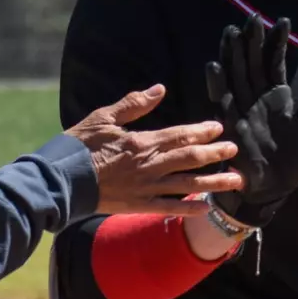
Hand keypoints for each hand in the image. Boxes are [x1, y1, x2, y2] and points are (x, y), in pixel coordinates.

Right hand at [67, 85, 242, 215]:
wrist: (61, 180)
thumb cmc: (79, 146)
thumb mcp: (104, 117)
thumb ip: (133, 104)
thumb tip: (159, 90)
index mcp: (142, 142)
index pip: (180, 136)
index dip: (202, 133)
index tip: (218, 129)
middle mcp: (149, 165)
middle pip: (190, 159)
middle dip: (215, 154)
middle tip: (234, 150)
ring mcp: (146, 187)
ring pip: (187, 184)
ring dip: (214, 182)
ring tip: (236, 181)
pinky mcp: (138, 205)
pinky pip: (169, 207)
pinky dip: (188, 208)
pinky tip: (206, 209)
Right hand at [204, 17, 297, 226]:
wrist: (273, 188)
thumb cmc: (290, 159)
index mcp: (276, 97)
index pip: (273, 63)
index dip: (276, 43)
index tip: (282, 21)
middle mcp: (256, 98)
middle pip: (250, 64)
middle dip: (250, 42)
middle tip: (252, 18)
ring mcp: (241, 109)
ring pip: (234, 76)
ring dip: (231, 55)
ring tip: (230, 33)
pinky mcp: (230, 124)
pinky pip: (221, 101)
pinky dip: (217, 84)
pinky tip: (214, 66)